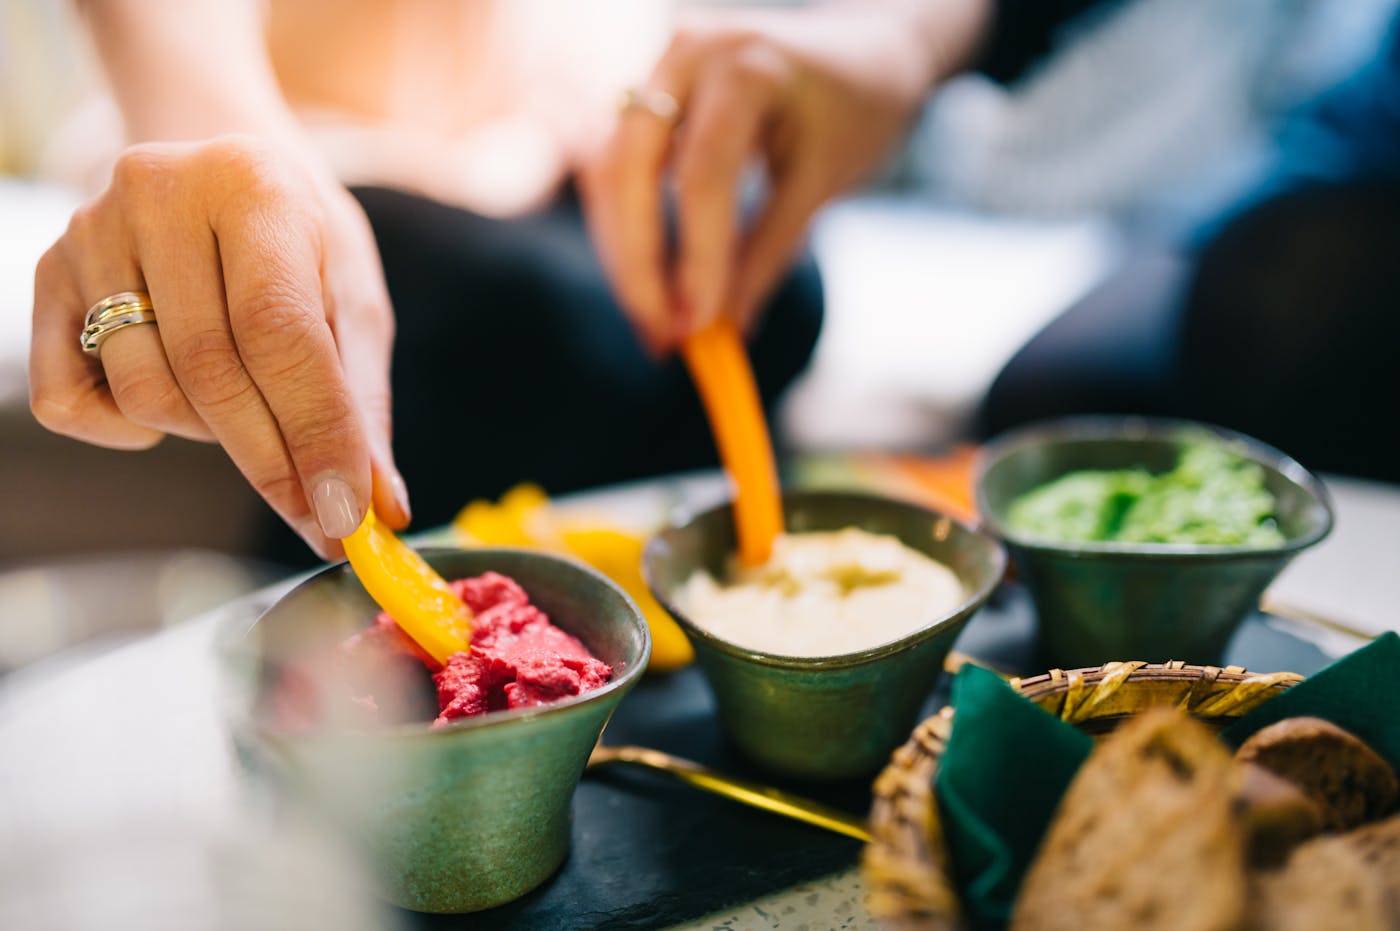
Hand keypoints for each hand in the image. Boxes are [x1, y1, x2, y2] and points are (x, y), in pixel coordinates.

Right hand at [29, 134, 410, 557]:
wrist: (221, 167)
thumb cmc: (303, 241)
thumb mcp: (353, 296)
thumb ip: (364, 399)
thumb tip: (381, 508)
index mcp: (253, 187)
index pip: (277, 331)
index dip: (314, 432)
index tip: (347, 517)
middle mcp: (159, 195)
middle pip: (210, 372)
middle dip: (274, 464)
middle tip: (323, 522)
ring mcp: (89, 232)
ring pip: (146, 393)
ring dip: (210, 434)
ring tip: (249, 405)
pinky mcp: (45, 274)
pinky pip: (69, 401)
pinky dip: (128, 431)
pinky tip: (174, 398)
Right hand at [580, 0, 985, 351]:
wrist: (864, 50)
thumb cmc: (857, 109)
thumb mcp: (823, 183)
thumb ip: (768, 254)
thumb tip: (725, 330)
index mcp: (747, 64)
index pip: (702, 172)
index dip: (694, 256)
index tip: (698, 326)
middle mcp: (688, 52)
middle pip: (628, 168)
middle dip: (636, 263)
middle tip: (661, 338)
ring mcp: (659, 66)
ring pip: (609, 173)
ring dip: (624, 256)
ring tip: (656, 328)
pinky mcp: (648, 91)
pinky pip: (617, 168)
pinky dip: (629, 232)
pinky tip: (650, 289)